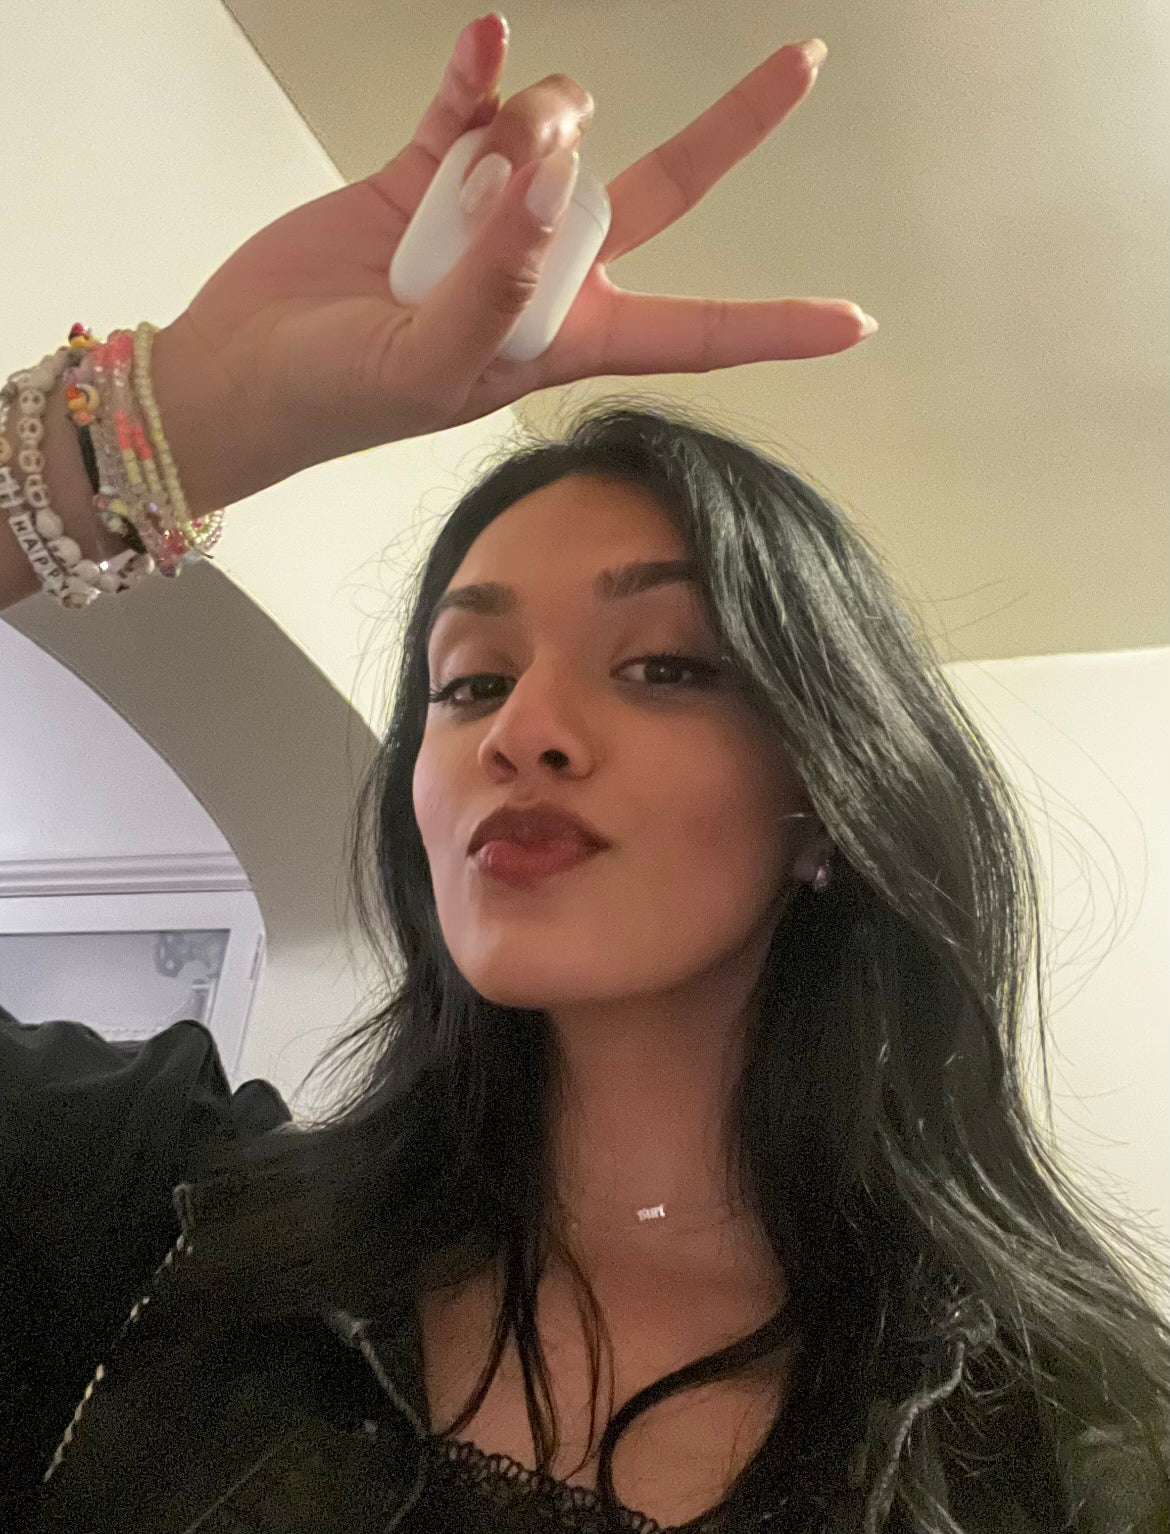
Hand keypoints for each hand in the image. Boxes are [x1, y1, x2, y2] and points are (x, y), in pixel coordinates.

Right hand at [158, 16, 874, 512]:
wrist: (239, 368)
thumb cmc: (333, 400)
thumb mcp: (427, 364)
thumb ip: (498, 276)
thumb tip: (557, 173)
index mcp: (564, 339)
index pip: (691, 329)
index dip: (772, 327)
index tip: (853, 323)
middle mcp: (543, 274)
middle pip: (660, 191)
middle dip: (729, 127)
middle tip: (802, 62)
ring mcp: (489, 216)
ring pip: (559, 127)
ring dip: (536, 115)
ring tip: (476, 161)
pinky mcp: (426, 173)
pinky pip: (471, 100)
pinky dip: (478, 69)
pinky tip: (479, 44)